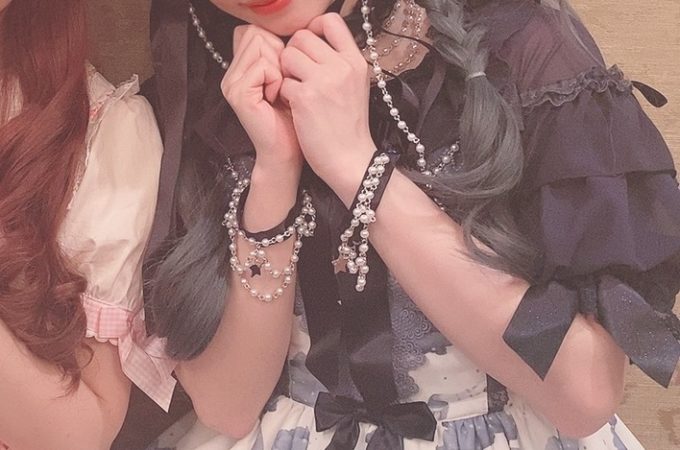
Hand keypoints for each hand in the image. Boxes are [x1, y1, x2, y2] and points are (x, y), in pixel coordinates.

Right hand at [222, 25, 301, 172]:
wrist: (285, 153)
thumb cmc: (290, 119)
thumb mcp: (285, 80)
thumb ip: (277, 56)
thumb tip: (285, 37)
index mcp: (239, 69)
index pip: (254, 31)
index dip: (276, 46)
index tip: (283, 74)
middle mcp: (231, 74)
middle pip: (256, 34)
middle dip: (278, 54)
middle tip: (282, 84)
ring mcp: (231, 84)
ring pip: (260, 47)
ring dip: (278, 67)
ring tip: (279, 91)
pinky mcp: (238, 94)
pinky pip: (263, 67)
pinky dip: (277, 80)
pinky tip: (277, 99)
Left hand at [279, 14, 374, 193]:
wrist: (350, 160)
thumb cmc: (349, 127)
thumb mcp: (355, 87)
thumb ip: (339, 63)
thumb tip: (315, 40)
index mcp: (356, 61)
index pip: (331, 21)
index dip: (313, 29)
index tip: (309, 47)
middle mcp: (342, 66)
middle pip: (302, 37)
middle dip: (294, 55)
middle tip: (299, 77)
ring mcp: (323, 80)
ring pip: (288, 56)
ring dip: (286, 74)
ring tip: (297, 92)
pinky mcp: (305, 97)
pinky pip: (282, 82)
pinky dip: (284, 96)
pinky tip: (297, 109)